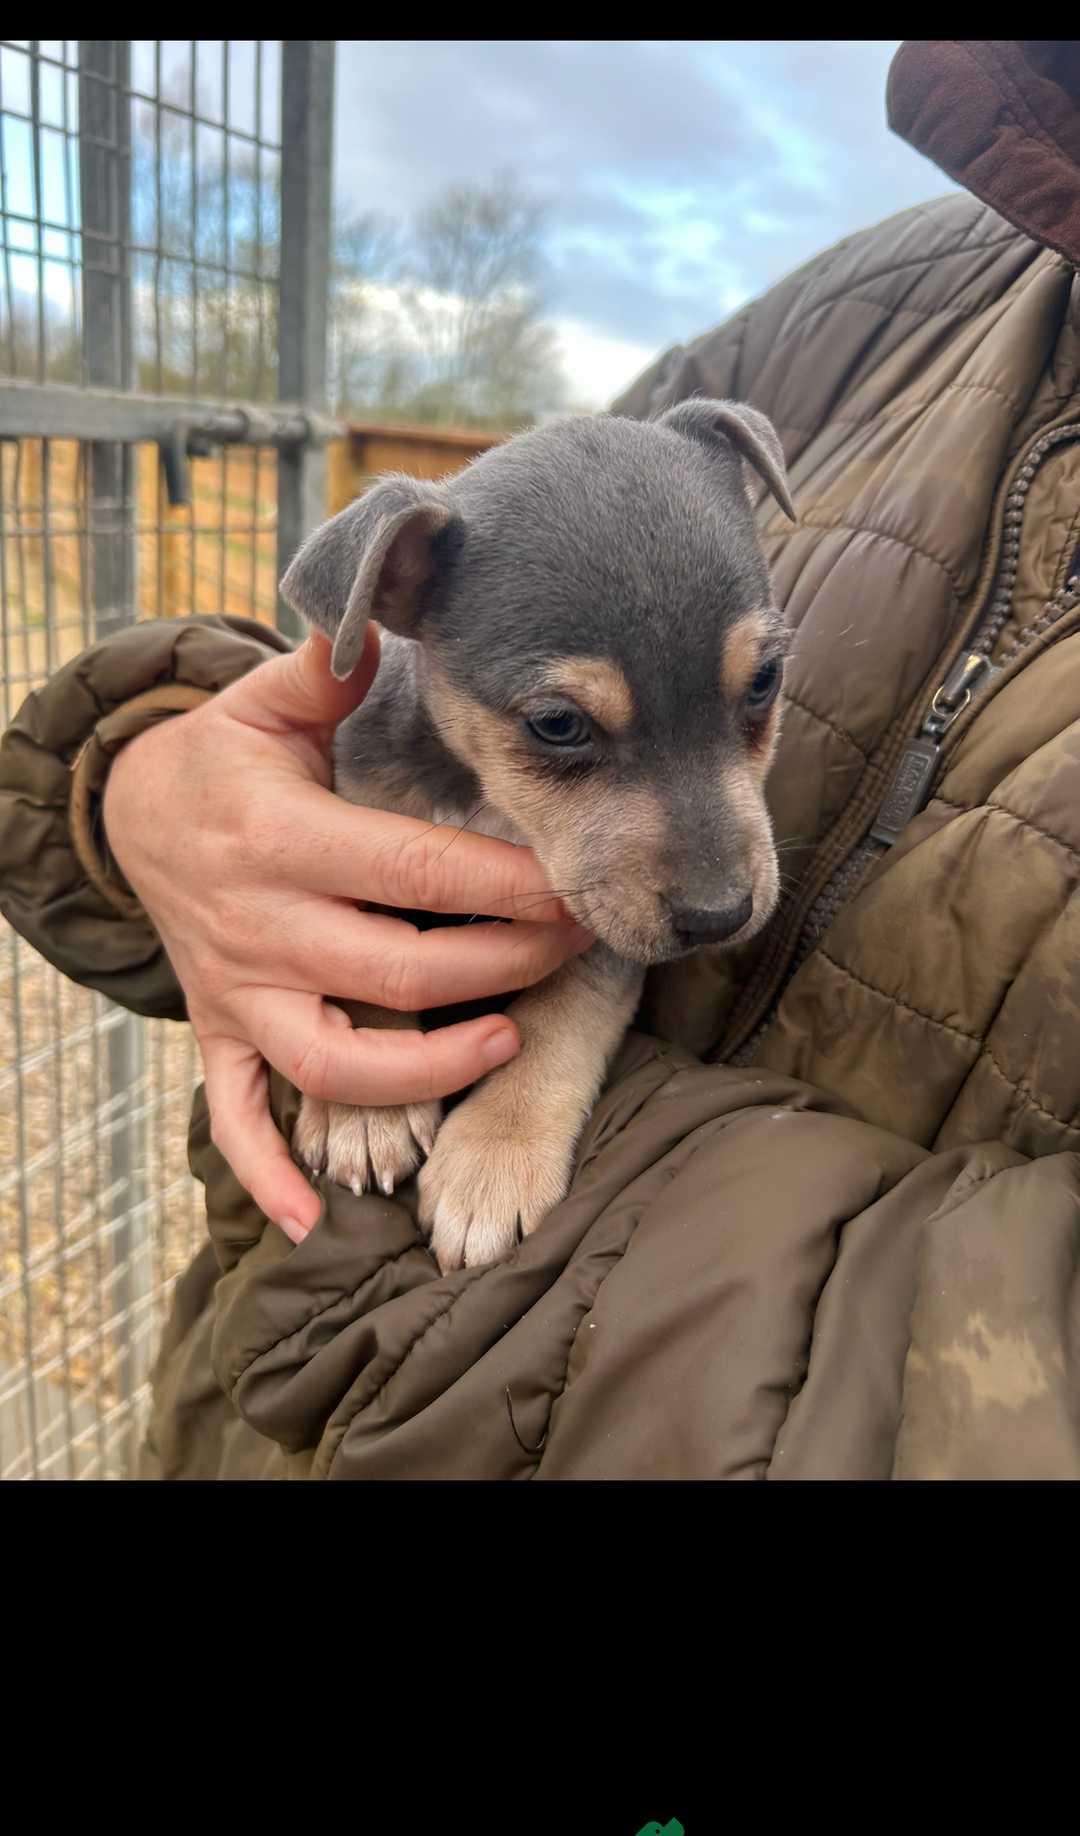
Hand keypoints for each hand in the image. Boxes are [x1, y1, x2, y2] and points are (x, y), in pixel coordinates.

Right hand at [103, 627, 590, 1241]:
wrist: (126, 814)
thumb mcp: (268, 700)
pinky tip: (316, 1218)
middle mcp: (260, 923)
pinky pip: (236, 1117)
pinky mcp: (220, 1031)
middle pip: (401, 970)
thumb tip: (378, 617)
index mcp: (282, 837)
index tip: (581, 886)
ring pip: (335, 1061)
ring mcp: (238, 989)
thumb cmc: (227, 754)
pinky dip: (270, 1171)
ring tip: (503, 1044)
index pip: (417, 872)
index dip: (508, 888)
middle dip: (504, 966)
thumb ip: (329, 667)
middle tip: (579, 944)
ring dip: (425, 1070)